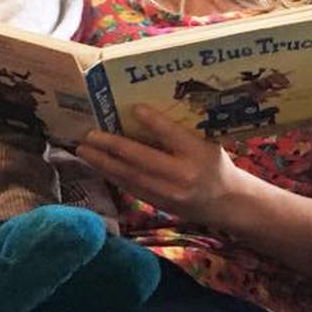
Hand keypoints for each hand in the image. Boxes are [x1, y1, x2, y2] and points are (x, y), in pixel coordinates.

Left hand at [76, 104, 243, 223]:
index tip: (133, 107)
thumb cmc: (214, 164)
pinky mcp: (159, 204)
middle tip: (89, 135)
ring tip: (84, 150)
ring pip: (130, 176)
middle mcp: (182, 175)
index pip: (171, 134)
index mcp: (198, 154)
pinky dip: (112, 176)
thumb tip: (142, 113)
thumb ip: (180, 133)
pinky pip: (131, 188)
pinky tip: (98, 166)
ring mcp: (169, 193)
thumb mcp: (207, 143)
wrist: (227, 202)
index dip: (152, 121)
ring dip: (103, 163)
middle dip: (111, 146)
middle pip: (141, 158)